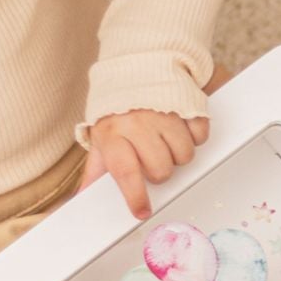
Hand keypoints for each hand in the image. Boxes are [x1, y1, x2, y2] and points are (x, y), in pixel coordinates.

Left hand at [80, 108, 209, 220]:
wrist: (136, 69)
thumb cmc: (118, 112)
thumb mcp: (101, 139)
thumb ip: (95, 171)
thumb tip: (80, 199)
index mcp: (113, 134)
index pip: (125, 172)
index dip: (135, 196)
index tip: (142, 211)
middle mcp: (138, 123)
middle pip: (161, 170)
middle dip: (159, 171)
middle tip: (152, 158)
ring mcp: (165, 113)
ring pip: (184, 156)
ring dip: (178, 155)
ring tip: (165, 142)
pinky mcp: (188, 104)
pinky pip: (200, 136)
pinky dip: (194, 137)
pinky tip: (181, 129)